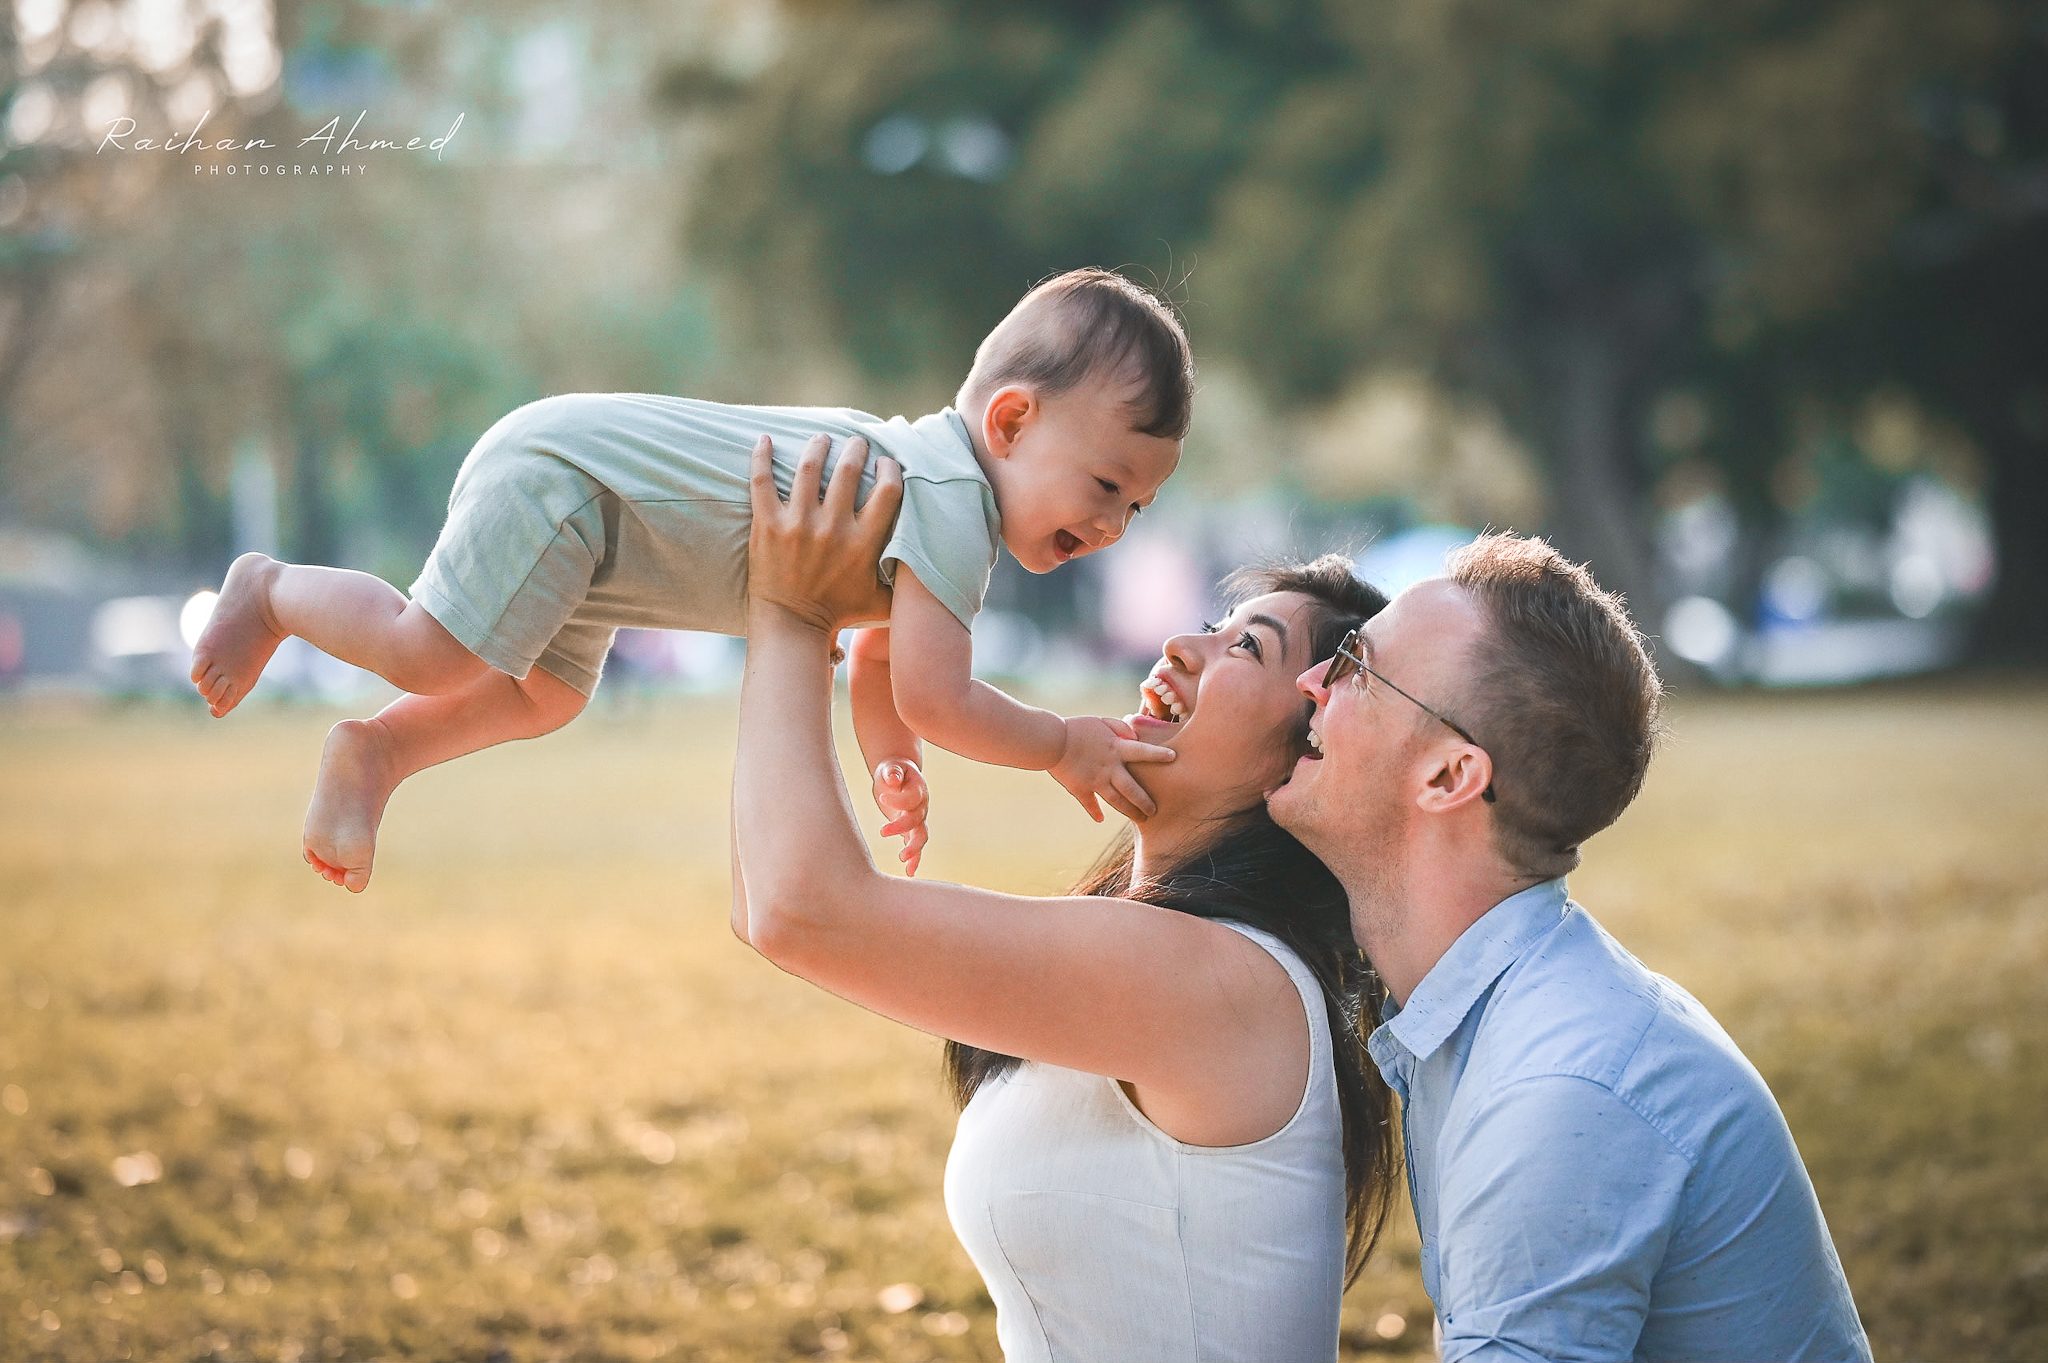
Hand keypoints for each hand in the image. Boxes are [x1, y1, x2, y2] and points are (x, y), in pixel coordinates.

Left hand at [748, 432, 902, 634]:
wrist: (791, 627)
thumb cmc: (839, 614)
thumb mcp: (882, 601)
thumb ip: (905, 583)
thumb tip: (932, 568)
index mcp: (864, 542)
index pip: (887, 490)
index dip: (889, 469)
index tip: (885, 463)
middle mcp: (833, 528)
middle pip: (848, 470)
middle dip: (855, 449)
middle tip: (855, 443)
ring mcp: (797, 524)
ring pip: (808, 467)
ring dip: (818, 445)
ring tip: (822, 438)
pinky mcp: (767, 525)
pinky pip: (761, 480)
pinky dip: (761, 455)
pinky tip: (764, 438)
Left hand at [872, 759, 930, 876]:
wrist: (899, 776)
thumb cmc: (893, 771)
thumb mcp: (891, 767)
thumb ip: (893, 772)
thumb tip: (892, 779)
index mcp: (918, 789)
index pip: (911, 799)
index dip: (898, 800)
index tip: (882, 797)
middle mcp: (921, 806)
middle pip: (917, 820)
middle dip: (902, 827)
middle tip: (883, 831)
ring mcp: (918, 820)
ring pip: (921, 836)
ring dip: (914, 848)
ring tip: (903, 858)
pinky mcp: (910, 830)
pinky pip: (915, 846)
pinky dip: (914, 859)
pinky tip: (909, 872)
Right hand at [1048, 715, 1175, 822]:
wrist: (1051, 741)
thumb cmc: (1077, 727)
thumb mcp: (1101, 721)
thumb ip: (1120, 727)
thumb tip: (1135, 736)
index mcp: (1116, 748)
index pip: (1142, 752)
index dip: (1158, 755)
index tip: (1174, 758)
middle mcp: (1109, 768)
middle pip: (1132, 789)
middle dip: (1146, 802)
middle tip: (1156, 811)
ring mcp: (1095, 781)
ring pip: (1117, 801)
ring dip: (1130, 811)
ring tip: (1141, 819)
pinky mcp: (1081, 789)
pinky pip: (1090, 804)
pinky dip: (1095, 813)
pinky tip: (1101, 819)